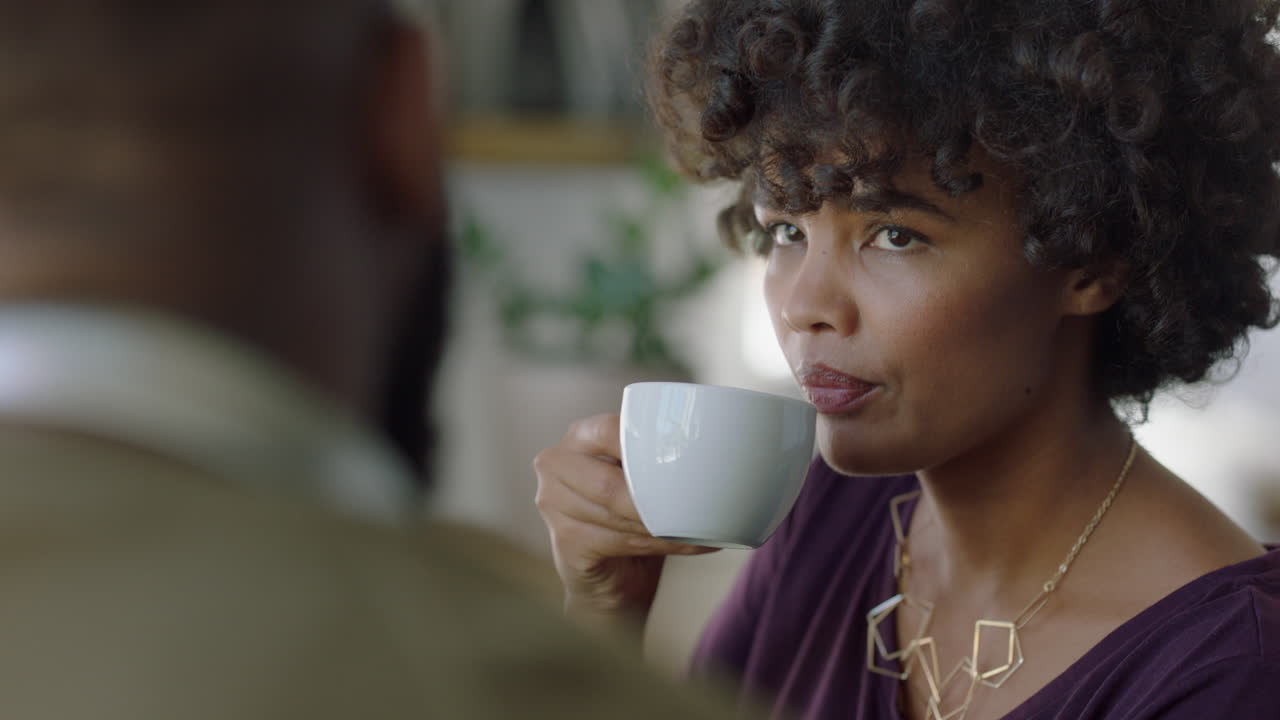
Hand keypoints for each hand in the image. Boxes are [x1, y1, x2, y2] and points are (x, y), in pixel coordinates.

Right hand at [534, 413, 717, 626]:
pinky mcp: (564, 542)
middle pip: (608, 482)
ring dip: (662, 524)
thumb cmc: (631, 516)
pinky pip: (617, 542)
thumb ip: (656, 458)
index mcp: (578, 439)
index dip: (643, 444)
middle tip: (695, 504)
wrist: (611, 577)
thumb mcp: (640, 476)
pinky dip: (660, 544)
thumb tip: (719, 447)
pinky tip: (691, 544)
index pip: (608, 430)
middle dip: (653, 498)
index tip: (684, 458)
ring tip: (701, 527)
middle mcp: (555, 466)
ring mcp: (552, 505)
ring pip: (615, 514)